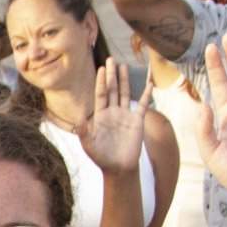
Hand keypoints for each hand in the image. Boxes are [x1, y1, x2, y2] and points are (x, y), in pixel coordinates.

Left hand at [77, 57, 149, 174]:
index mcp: (100, 116)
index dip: (101, 81)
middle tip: (111, 59)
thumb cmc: (102, 157)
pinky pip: (141, 105)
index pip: (100, 94)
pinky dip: (145, 95)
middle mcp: (112, 112)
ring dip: (124, 80)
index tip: (101, 68)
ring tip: (123, 65)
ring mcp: (125, 115)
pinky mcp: (137, 121)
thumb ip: (84, 132)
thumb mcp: (89, 145)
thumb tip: (78, 121)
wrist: (118, 167)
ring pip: (124, 93)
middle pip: (112, 89)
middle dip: (111, 75)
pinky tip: (148, 84)